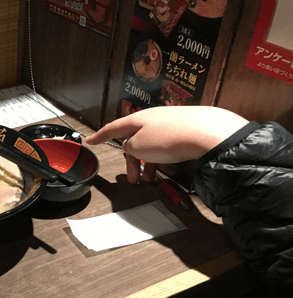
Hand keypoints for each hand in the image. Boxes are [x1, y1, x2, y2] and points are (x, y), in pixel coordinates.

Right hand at [85, 106, 248, 183]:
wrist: (206, 132)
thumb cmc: (171, 137)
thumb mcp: (138, 147)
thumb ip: (129, 147)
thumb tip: (131, 147)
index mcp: (137, 120)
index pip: (112, 128)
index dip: (99, 136)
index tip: (91, 140)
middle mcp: (152, 118)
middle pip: (134, 140)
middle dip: (132, 162)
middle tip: (132, 178)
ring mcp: (169, 122)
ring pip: (150, 145)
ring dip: (147, 163)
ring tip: (150, 178)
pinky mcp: (184, 129)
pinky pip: (166, 145)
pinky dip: (162, 158)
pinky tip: (166, 167)